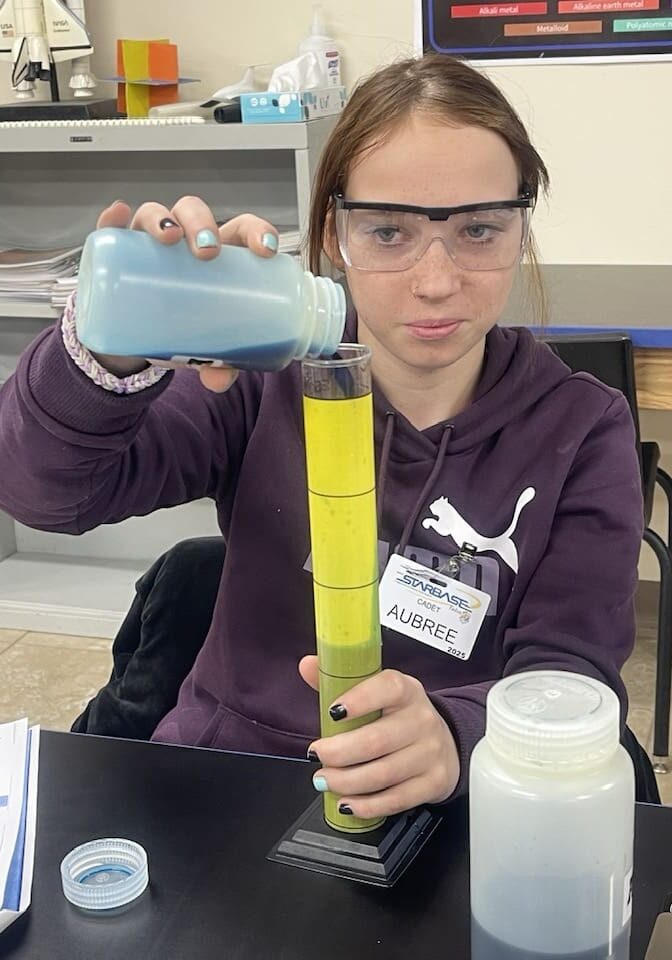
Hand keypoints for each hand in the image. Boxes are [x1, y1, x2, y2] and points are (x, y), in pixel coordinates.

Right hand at [92, 198, 279, 391]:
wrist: (140, 336)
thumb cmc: (185, 324)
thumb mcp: (205, 344)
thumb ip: (218, 362)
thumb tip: (219, 380)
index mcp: (218, 253)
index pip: (241, 229)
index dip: (257, 231)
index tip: (265, 250)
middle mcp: (183, 239)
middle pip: (194, 213)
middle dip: (203, 224)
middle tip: (208, 252)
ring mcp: (148, 241)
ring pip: (154, 214)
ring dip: (163, 219)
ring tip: (169, 238)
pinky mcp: (116, 251)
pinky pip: (111, 229)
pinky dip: (113, 219)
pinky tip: (118, 216)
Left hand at [299, 656, 459, 818]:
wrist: (443, 741)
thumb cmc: (400, 716)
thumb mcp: (376, 692)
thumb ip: (340, 679)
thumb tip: (308, 666)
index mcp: (406, 690)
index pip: (387, 688)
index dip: (358, 700)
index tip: (332, 712)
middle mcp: (422, 719)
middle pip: (377, 740)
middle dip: (339, 752)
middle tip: (317, 755)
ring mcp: (430, 752)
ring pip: (383, 773)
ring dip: (347, 781)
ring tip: (324, 779)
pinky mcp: (433, 781)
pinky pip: (397, 799)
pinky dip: (367, 805)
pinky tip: (348, 802)